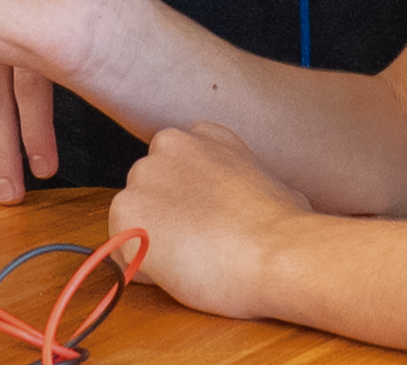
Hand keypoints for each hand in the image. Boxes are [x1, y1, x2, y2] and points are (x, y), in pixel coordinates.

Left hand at [107, 123, 314, 320]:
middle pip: (150, 192)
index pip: (176, 169)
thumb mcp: (275, 187)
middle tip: (199, 246)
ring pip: (133, 221)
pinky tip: (178, 270)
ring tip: (194, 260)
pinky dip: (143, 268)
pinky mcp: (126, 208)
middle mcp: (169, 144)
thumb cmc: (284, 230)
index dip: (187, 202)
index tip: (205, 222)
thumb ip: (248, 186)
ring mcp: (144, 174)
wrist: (277, 252)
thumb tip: (256, 204)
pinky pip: (122, 250)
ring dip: (153, 243)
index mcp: (206, 136)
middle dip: (166, 220)